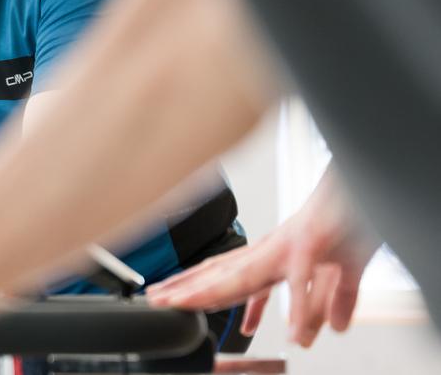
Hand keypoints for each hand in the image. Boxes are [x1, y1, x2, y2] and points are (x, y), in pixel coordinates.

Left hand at [147, 168, 379, 346]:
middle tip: (156, 300)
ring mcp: (288, 246)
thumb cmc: (346, 220)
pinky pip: (300, 280)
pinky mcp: (314, 244)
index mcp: (271, 255)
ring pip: (242, 274)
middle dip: (187, 290)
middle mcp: (271, 250)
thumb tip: (308, 335)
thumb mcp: (336, 272)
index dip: (194, 288)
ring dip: (212, 292)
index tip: (167, 298)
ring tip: (184, 305)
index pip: (223, 274)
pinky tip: (293, 332)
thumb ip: (323, 304)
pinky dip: (296, 306)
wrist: (364, 185)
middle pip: (220, 275)